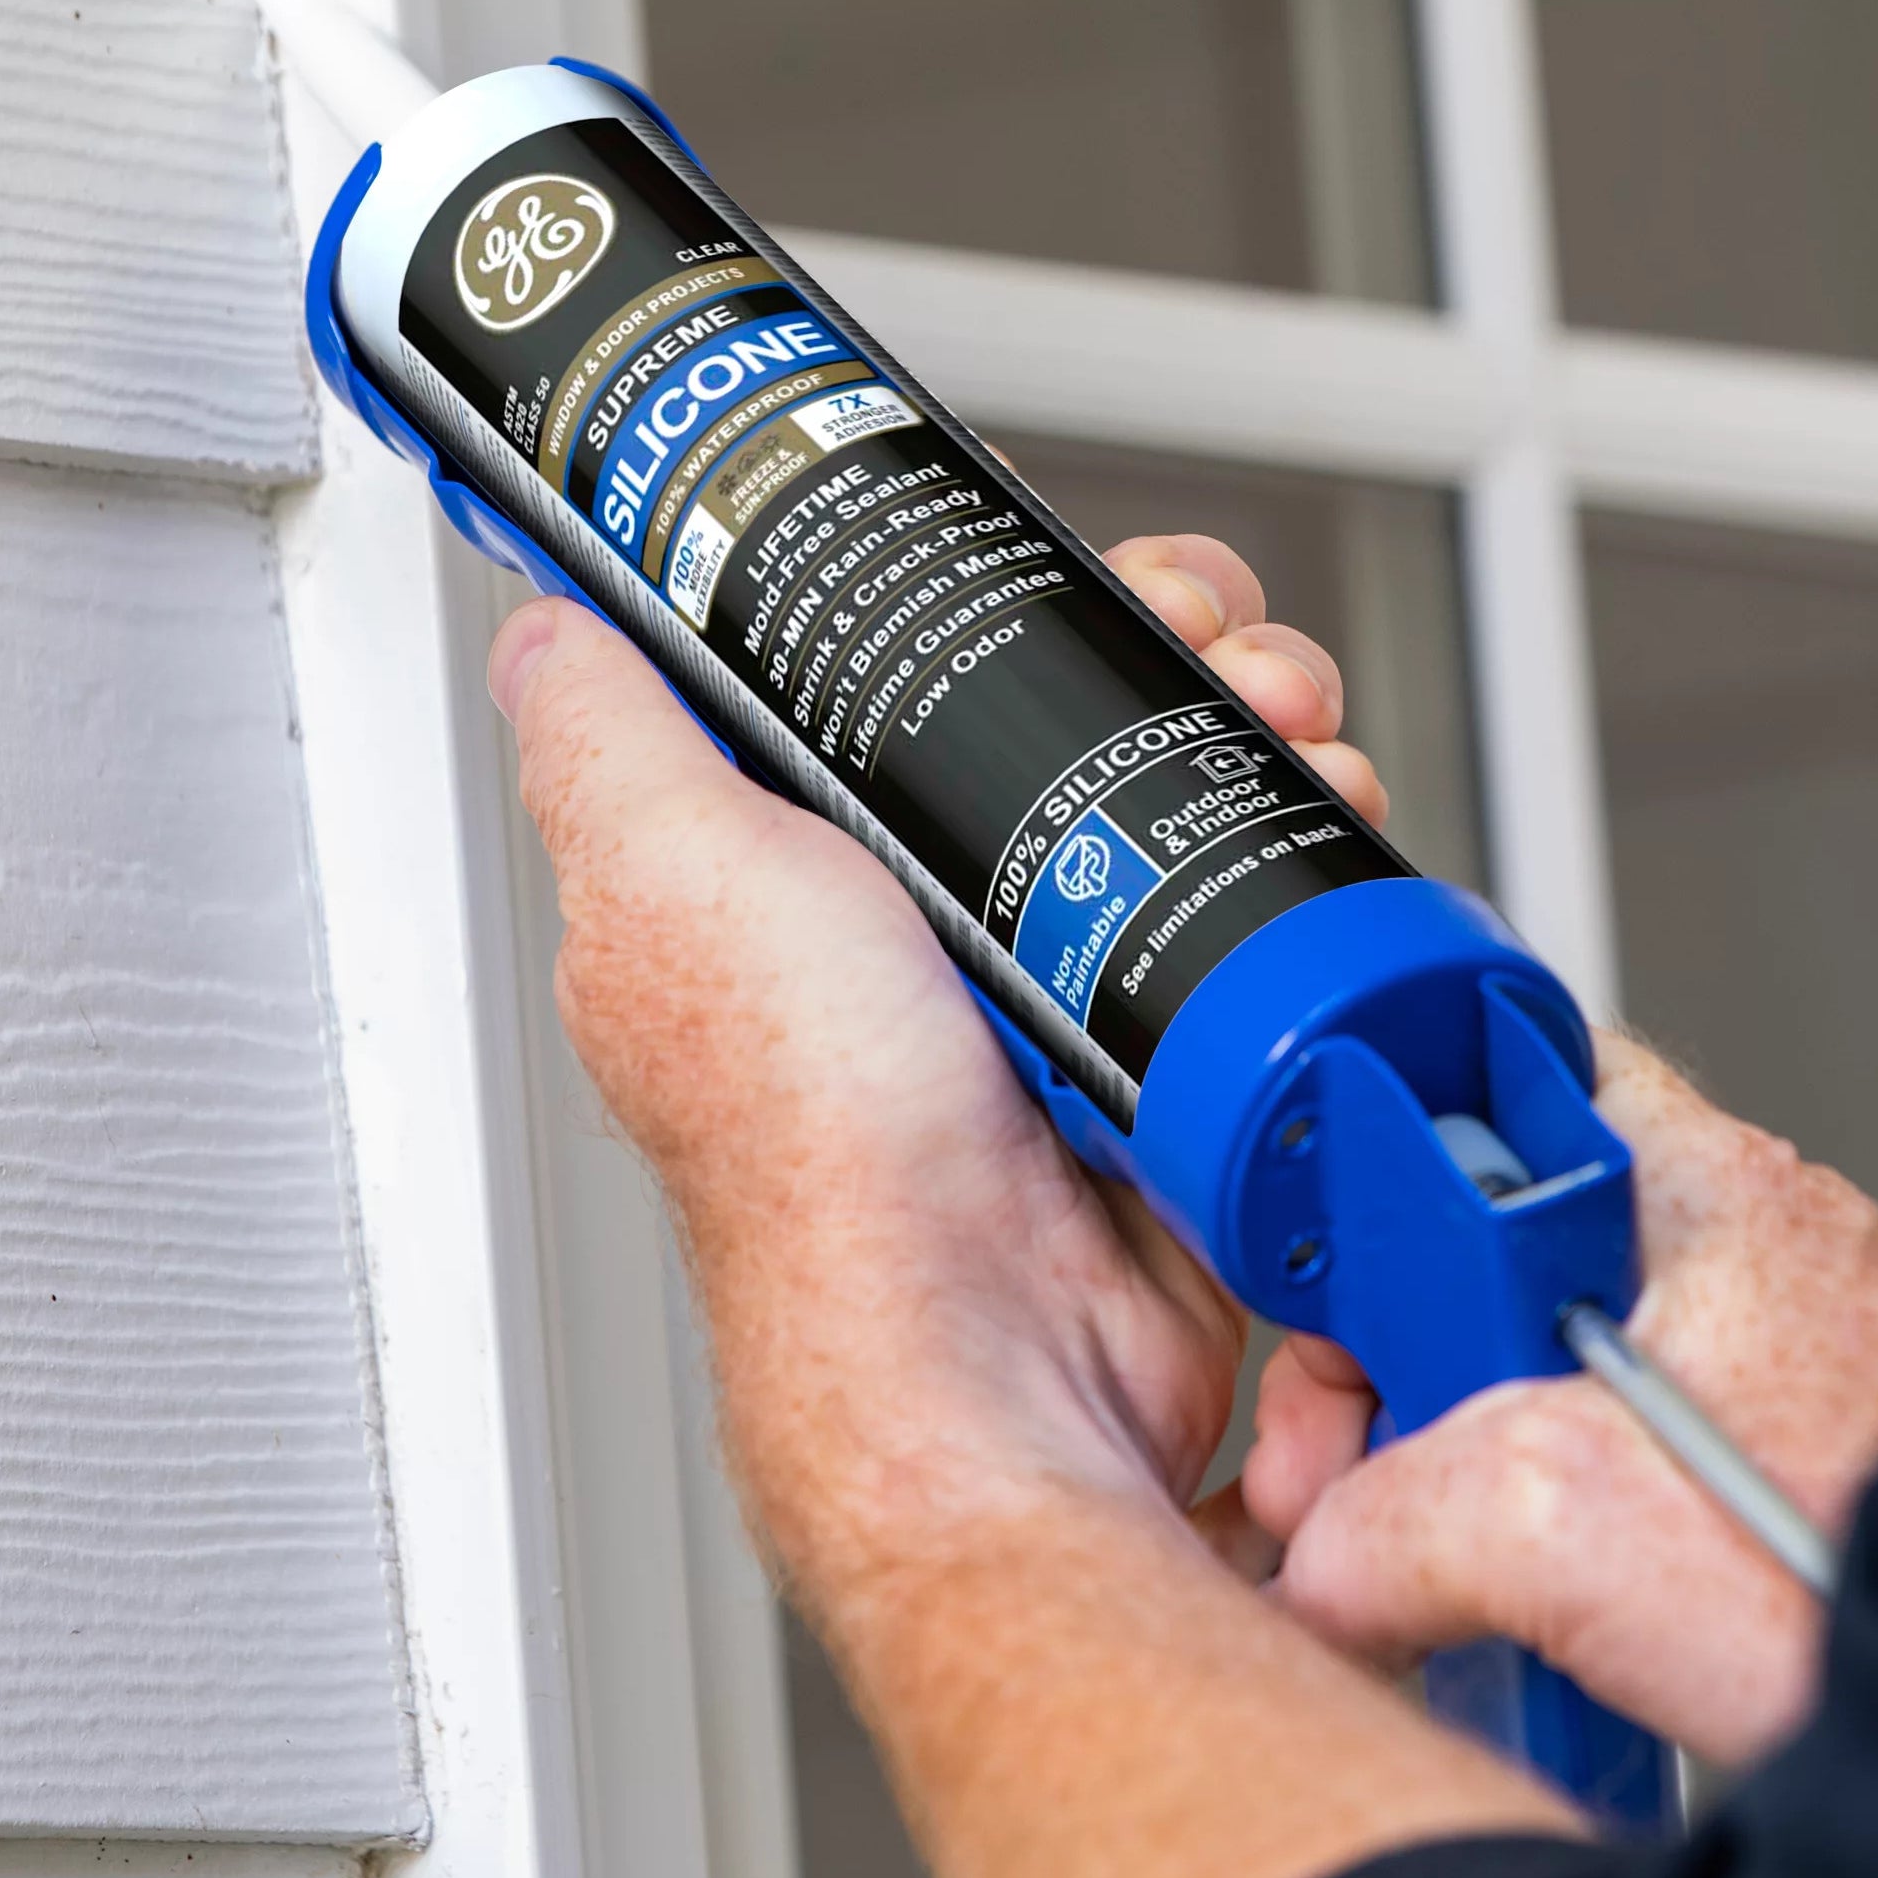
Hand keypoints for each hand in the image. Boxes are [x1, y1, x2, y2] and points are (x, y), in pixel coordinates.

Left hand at [481, 531, 1381, 1622]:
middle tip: (1192, 633)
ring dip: (1253, 709)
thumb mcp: (665, 880)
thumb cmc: (816, 1146)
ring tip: (1279, 720)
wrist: (997, 1339)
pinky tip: (1323, 809)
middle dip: (1156, 627)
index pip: (882, 658)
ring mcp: (1056, 975)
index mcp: (786, 869)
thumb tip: (553, 623)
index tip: (1041, 539)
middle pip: (1058, 690)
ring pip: (1178, 767)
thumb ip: (603, 736)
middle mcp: (922, 920)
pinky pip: (1260, 883)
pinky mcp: (1167, 1033)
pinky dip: (1312, 828)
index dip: (971, 575)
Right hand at [1243, 1028, 1877, 1766]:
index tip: (1326, 1281)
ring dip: (1471, 1488)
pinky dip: (1571, 1554)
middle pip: (1498, 1264)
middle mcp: (1756, 1260)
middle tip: (1352, 1489)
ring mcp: (1791, 1374)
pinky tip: (1545, 1636)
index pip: (1503, 1079)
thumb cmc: (1876, 1581)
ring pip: (1558, 1394)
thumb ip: (1384, 1517)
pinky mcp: (1809, 1482)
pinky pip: (1635, 1489)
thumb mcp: (1555, 1525)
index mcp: (1703, 1192)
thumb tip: (1325, 1559)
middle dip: (1400, 1383)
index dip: (1384, 1172)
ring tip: (1447, 1588)